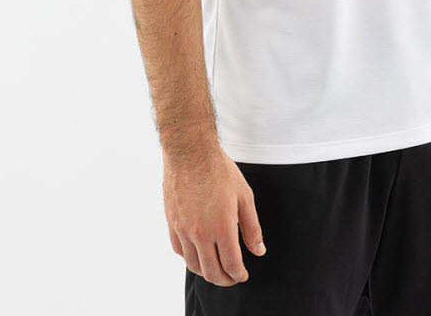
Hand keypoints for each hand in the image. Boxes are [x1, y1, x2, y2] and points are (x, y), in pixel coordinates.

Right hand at [163, 143, 265, 285]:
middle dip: (224, 279)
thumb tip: (259, 251)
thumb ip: (252, 227)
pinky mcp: (172, 223)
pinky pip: (179, 251)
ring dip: (207, 272)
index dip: (239, 275)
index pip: (231, 265)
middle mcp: (201, 233)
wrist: (190, 152)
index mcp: (222, 227)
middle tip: (232, 277)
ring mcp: (184, 229)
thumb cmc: (219, 170)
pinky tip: (198, 254)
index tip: (243, 275)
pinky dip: (189, 258)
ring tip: (216, 269)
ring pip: (194, 265)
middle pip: (212, 271)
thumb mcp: (244, 196)